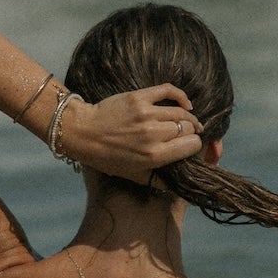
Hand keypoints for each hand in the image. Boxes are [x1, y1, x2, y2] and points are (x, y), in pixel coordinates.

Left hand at [56, 85, 202, 182]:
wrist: (84, 133)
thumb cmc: (108, 157)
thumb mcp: (134, 175)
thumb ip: (158, 181)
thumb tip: (178, 185)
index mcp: (155, 155)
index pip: (192, 145)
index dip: (194, 145)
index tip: (189, 146)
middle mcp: (153, 134)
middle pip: (188, 128)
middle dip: (190, 132)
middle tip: (186, 134)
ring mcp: (147, 114)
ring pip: (182, 112)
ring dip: (188, 117)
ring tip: (188, 121)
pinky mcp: (139, 98)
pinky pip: (169, 91)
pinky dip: (181, 96)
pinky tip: (185, 103)